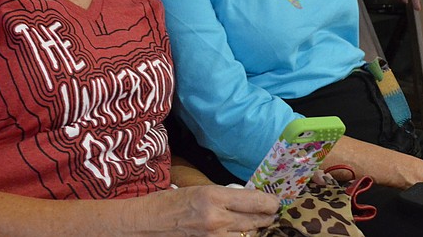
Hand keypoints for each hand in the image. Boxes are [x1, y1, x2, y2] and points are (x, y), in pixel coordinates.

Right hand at [149, 185, 278, 235]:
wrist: (146, 224)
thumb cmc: (170, 203)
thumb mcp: (200, 190)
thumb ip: (225, 197)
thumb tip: (248, 199)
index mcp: (214, 196)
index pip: (255, 201)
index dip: (271, 202)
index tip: (276, 202)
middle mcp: (217, 219)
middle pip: (256, 221)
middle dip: (267, 217)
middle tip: (271, 213)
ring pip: (248, 236)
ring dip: (254, 230)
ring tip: (258, 224)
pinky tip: (239, 234)